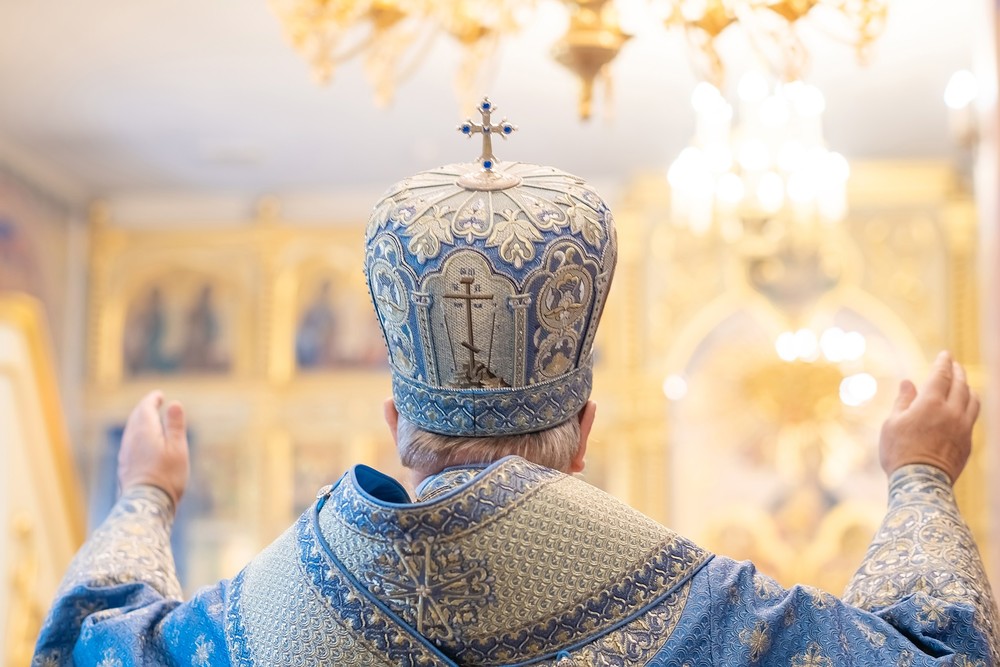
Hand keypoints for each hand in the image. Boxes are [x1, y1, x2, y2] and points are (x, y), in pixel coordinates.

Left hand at [118, 390, 189, 507]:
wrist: (146, 505)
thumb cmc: (166, 476)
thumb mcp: (177, 448)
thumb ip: (175, 425)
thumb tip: (174, 403)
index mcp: (144, 431)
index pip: (145, 408)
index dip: (152, 400)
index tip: (159, 395)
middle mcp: (131, 440)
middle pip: (135, 418)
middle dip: (145, 408)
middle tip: (154, 404)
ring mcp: (126, 454)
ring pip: (131, 431)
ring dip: (140, 422)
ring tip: (149, 421)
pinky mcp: (124, 467)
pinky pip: (129, 443)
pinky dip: (137, 436)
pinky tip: (142, 444)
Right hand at [879, 351, 979, 483]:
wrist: (921, 483)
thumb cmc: (899, 452)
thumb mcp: (892, 423)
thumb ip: (903, 401)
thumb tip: (908, 382)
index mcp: (931, 403)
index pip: (941, 375)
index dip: (943, 362)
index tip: (945, 354)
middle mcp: (952, 412)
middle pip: (961, 384)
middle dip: (958, 372)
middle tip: (954, 365)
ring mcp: (963, 427)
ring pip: (973, 400)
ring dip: (968, 388)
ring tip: (963, 384)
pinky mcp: (968, 442)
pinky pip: (972, 417)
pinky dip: (969, 406)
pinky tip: (963, 407)